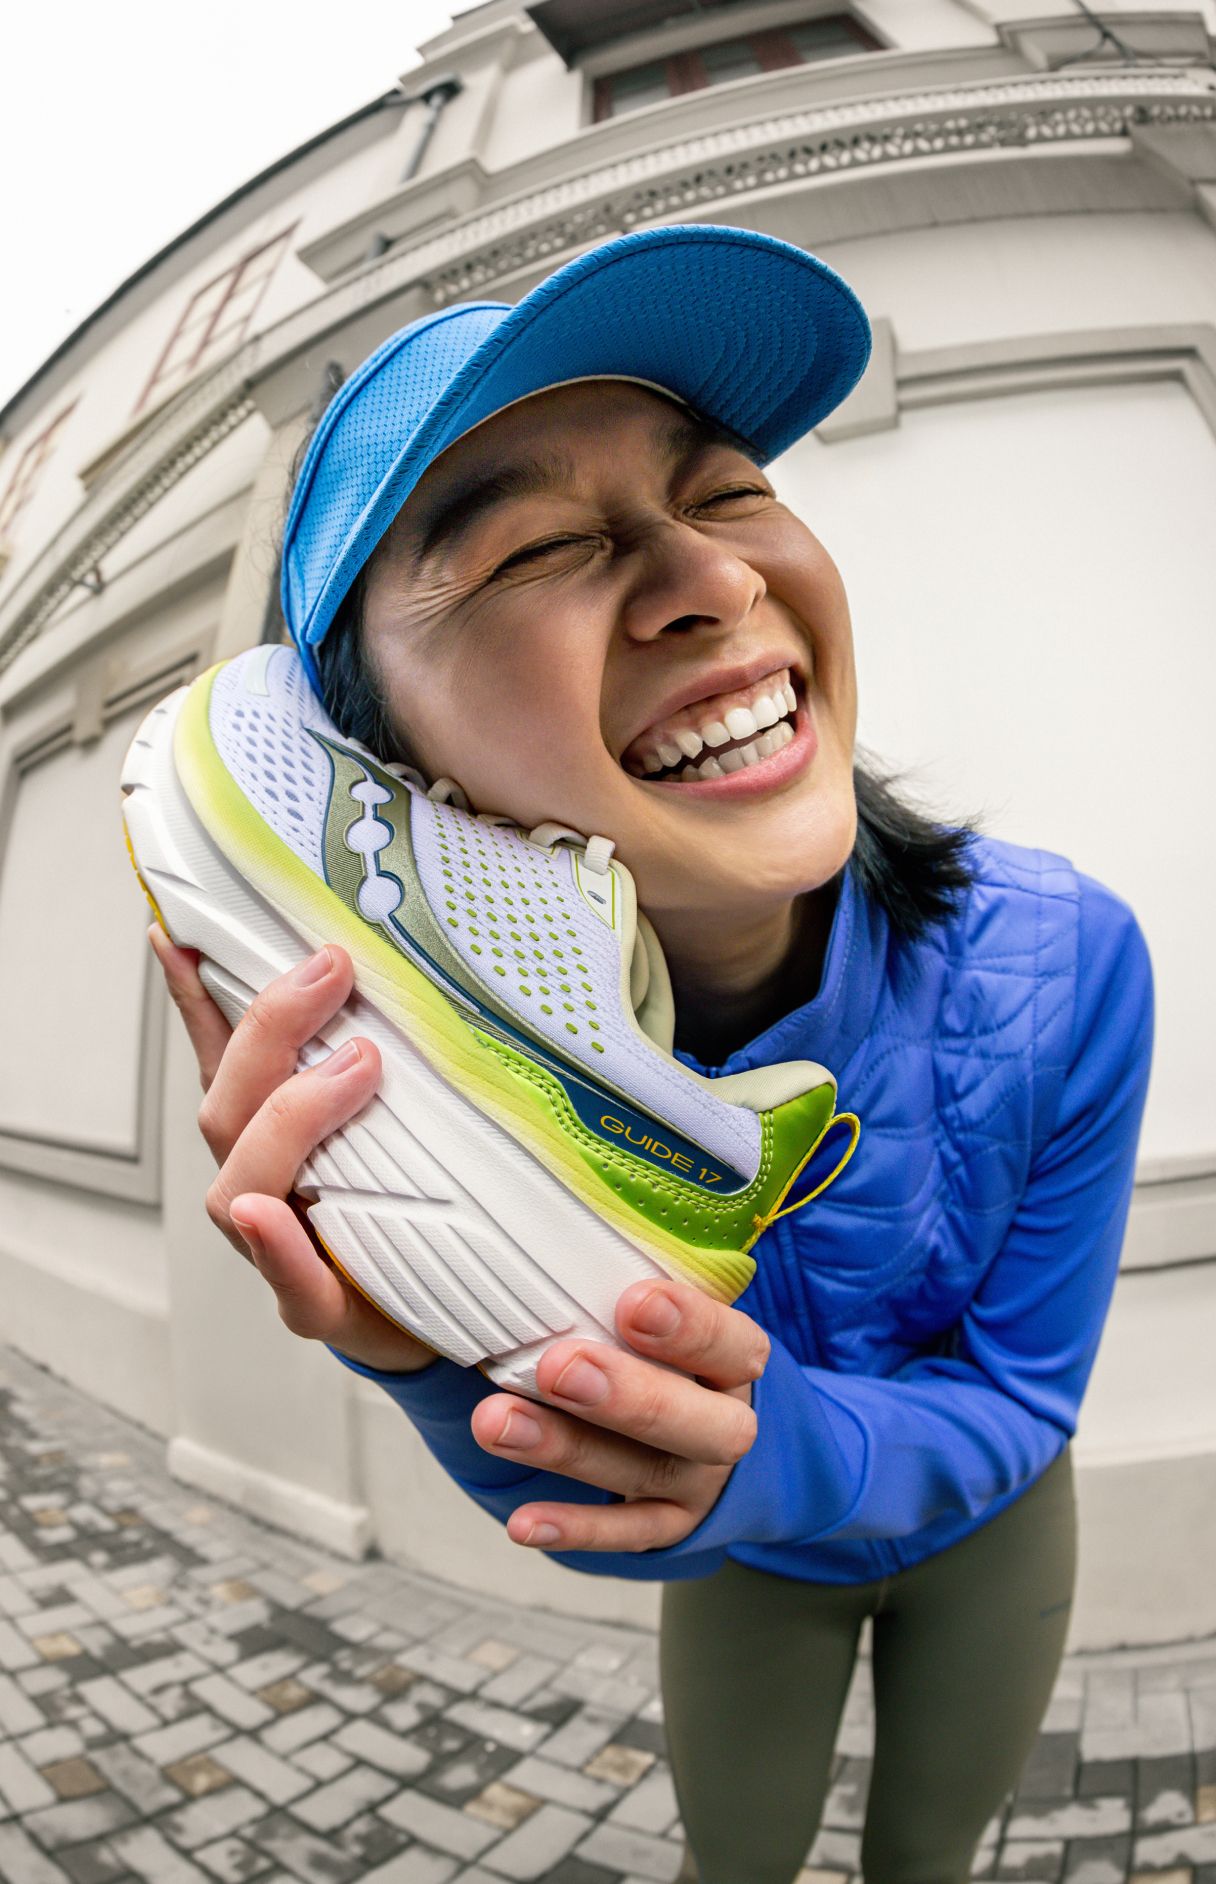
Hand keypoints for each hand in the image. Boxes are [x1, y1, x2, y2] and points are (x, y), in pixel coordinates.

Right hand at [149, 927, 436, 1374]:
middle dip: (272, 1030)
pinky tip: (263, 1212)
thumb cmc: (400, 1210)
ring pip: (240, 1180)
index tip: (183, 933)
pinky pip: (288, 1279)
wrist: (435, 1314)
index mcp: (268, 1134)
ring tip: (358, 1064)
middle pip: (228, 1104)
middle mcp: (256, 1183)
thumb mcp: (390, 1116)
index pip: (220, 1054)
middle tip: (334, 971)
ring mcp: (276, 1247)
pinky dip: (274, 1243)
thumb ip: (363, 1052)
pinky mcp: (317, 1305)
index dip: (195, 996)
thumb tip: (362, 966)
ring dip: (291, 1115)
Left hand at [470, 1278, 768, 1552]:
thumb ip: (631, 1283)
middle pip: (697, 1422)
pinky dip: (575, 1529)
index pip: (732, 1344)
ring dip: (569, 1449)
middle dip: (627, 1395)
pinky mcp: (669, 1527)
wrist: (726, 1441)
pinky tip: (523, 1523)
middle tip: (559, 1366)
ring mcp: (699, 1483)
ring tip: (496, 1423)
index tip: (632, 1301)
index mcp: (737, 1363)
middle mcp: (727, 1425)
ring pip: (644, 1473)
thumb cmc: (678, 1354)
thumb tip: (544, 1218)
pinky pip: (625, 1537)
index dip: (690, 1326)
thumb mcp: (679, 1316)